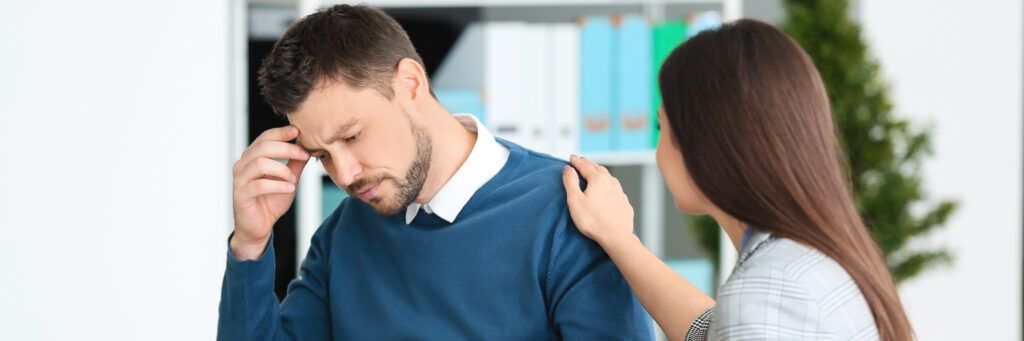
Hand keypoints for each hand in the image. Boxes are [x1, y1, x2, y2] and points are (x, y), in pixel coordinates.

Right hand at [231, 125, 309, 259]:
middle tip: (305, 154)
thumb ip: (295, 164)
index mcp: (251, 158)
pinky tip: (289, 188)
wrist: (258, 227)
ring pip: (260, 163)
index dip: (281, 133)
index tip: (298, 132)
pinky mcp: (241, 195)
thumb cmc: (270, 201)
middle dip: (287, 149)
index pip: (265, 138)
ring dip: (282, 169)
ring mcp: (240, 180)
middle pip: (263, 147)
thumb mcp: (288, 179)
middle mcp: (242, 165)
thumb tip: (307, 147)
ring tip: (294, 179)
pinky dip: (278, 185)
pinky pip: (260, 185)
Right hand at [562, 155, 634, 246]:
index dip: (577, 161)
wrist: (616, 236)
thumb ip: (570, 182)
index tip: (571, 158)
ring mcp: (620, 193)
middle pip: (598, 168)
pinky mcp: (624, 203)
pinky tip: (609, 189)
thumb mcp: (575, 200)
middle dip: (589, 164)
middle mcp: (611, 183)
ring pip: (609, 177)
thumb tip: (568, 169)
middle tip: (582, 161)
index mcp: (598, 180)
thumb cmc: (593, 221)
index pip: (585, 166)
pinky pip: (616, 189)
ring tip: (595, 172)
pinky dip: (609, 185)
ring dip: (600, 172)